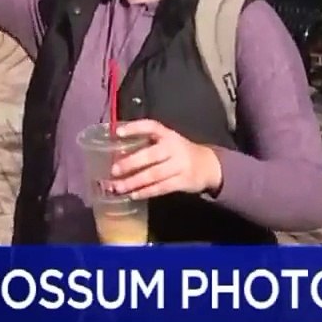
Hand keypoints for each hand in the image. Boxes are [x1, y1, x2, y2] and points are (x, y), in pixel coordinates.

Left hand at [105, 119, 222, 198]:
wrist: (208, 166)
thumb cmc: (179, 153)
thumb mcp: (167, 142)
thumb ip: (147, 144)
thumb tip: (116, 154)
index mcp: (167, 135)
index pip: (151, 126)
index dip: (135, 128)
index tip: (117, 133)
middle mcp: (173, 148)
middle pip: (150, 155)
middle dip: (130, 163)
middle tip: (113, 171)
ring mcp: (180, 165)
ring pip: (153, 174)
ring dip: (134, 182)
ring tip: (118, 187)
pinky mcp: (183, 181)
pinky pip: (161, 188)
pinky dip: (146, 192)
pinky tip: (133, 194)